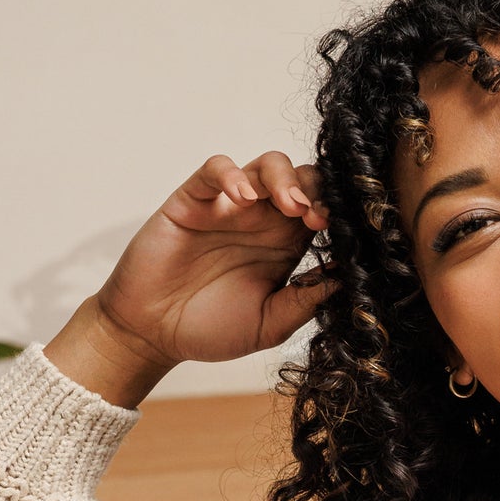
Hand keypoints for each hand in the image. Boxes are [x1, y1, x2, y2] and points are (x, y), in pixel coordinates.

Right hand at [92, 152, 336, 365]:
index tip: (340, 233)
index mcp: (285, 246)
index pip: (321, 211)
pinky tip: (242, 197)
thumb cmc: (210, 329)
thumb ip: (305, 302)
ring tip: (290, 205)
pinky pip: (214, 169)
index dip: (335, 214)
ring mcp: (228, 207)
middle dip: (316, 190)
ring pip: (265, 165)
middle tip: (317, 217)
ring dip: (284, 178)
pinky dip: (231, 174)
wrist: (154, 334)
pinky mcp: (193, 200)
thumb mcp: (269, 324)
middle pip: (302, 179)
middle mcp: (262, 221)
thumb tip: (346, 279)